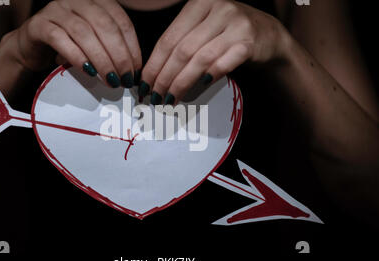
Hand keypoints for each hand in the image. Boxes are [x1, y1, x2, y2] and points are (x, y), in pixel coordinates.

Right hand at [3, 0, 141, 87]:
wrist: (31, 48)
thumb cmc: (68, 47)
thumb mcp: (95, 44)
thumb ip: (112, 50)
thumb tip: (133, 72)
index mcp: (97, 2)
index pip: (121, 21)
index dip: (132, 47)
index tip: (135, 70)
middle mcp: (78, 1)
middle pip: (105, 26)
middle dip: (119, 55)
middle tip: (124, 78)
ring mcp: (57, 9)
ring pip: (84, 32)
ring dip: (101, 59)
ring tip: (110, 79)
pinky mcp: (39, 24)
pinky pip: (60, 39)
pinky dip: (77, 56)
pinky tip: (88, 72)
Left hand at [138, 0, 290, 104]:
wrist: (269, 35)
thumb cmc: (229, 34)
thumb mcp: (204, 28)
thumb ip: (181, 42)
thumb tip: (152, 74)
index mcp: (199, 4)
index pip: (169, 38)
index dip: (154, 64)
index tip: (144, 84)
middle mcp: (218, 8)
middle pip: (182, 50)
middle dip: (164, 77)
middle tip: (155, 97)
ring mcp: (236, 24)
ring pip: (199, 59)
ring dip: (182, 82)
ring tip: (171, 98)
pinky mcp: (250, 42)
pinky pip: (223, 63)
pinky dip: (208, 77)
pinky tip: (198, 88)